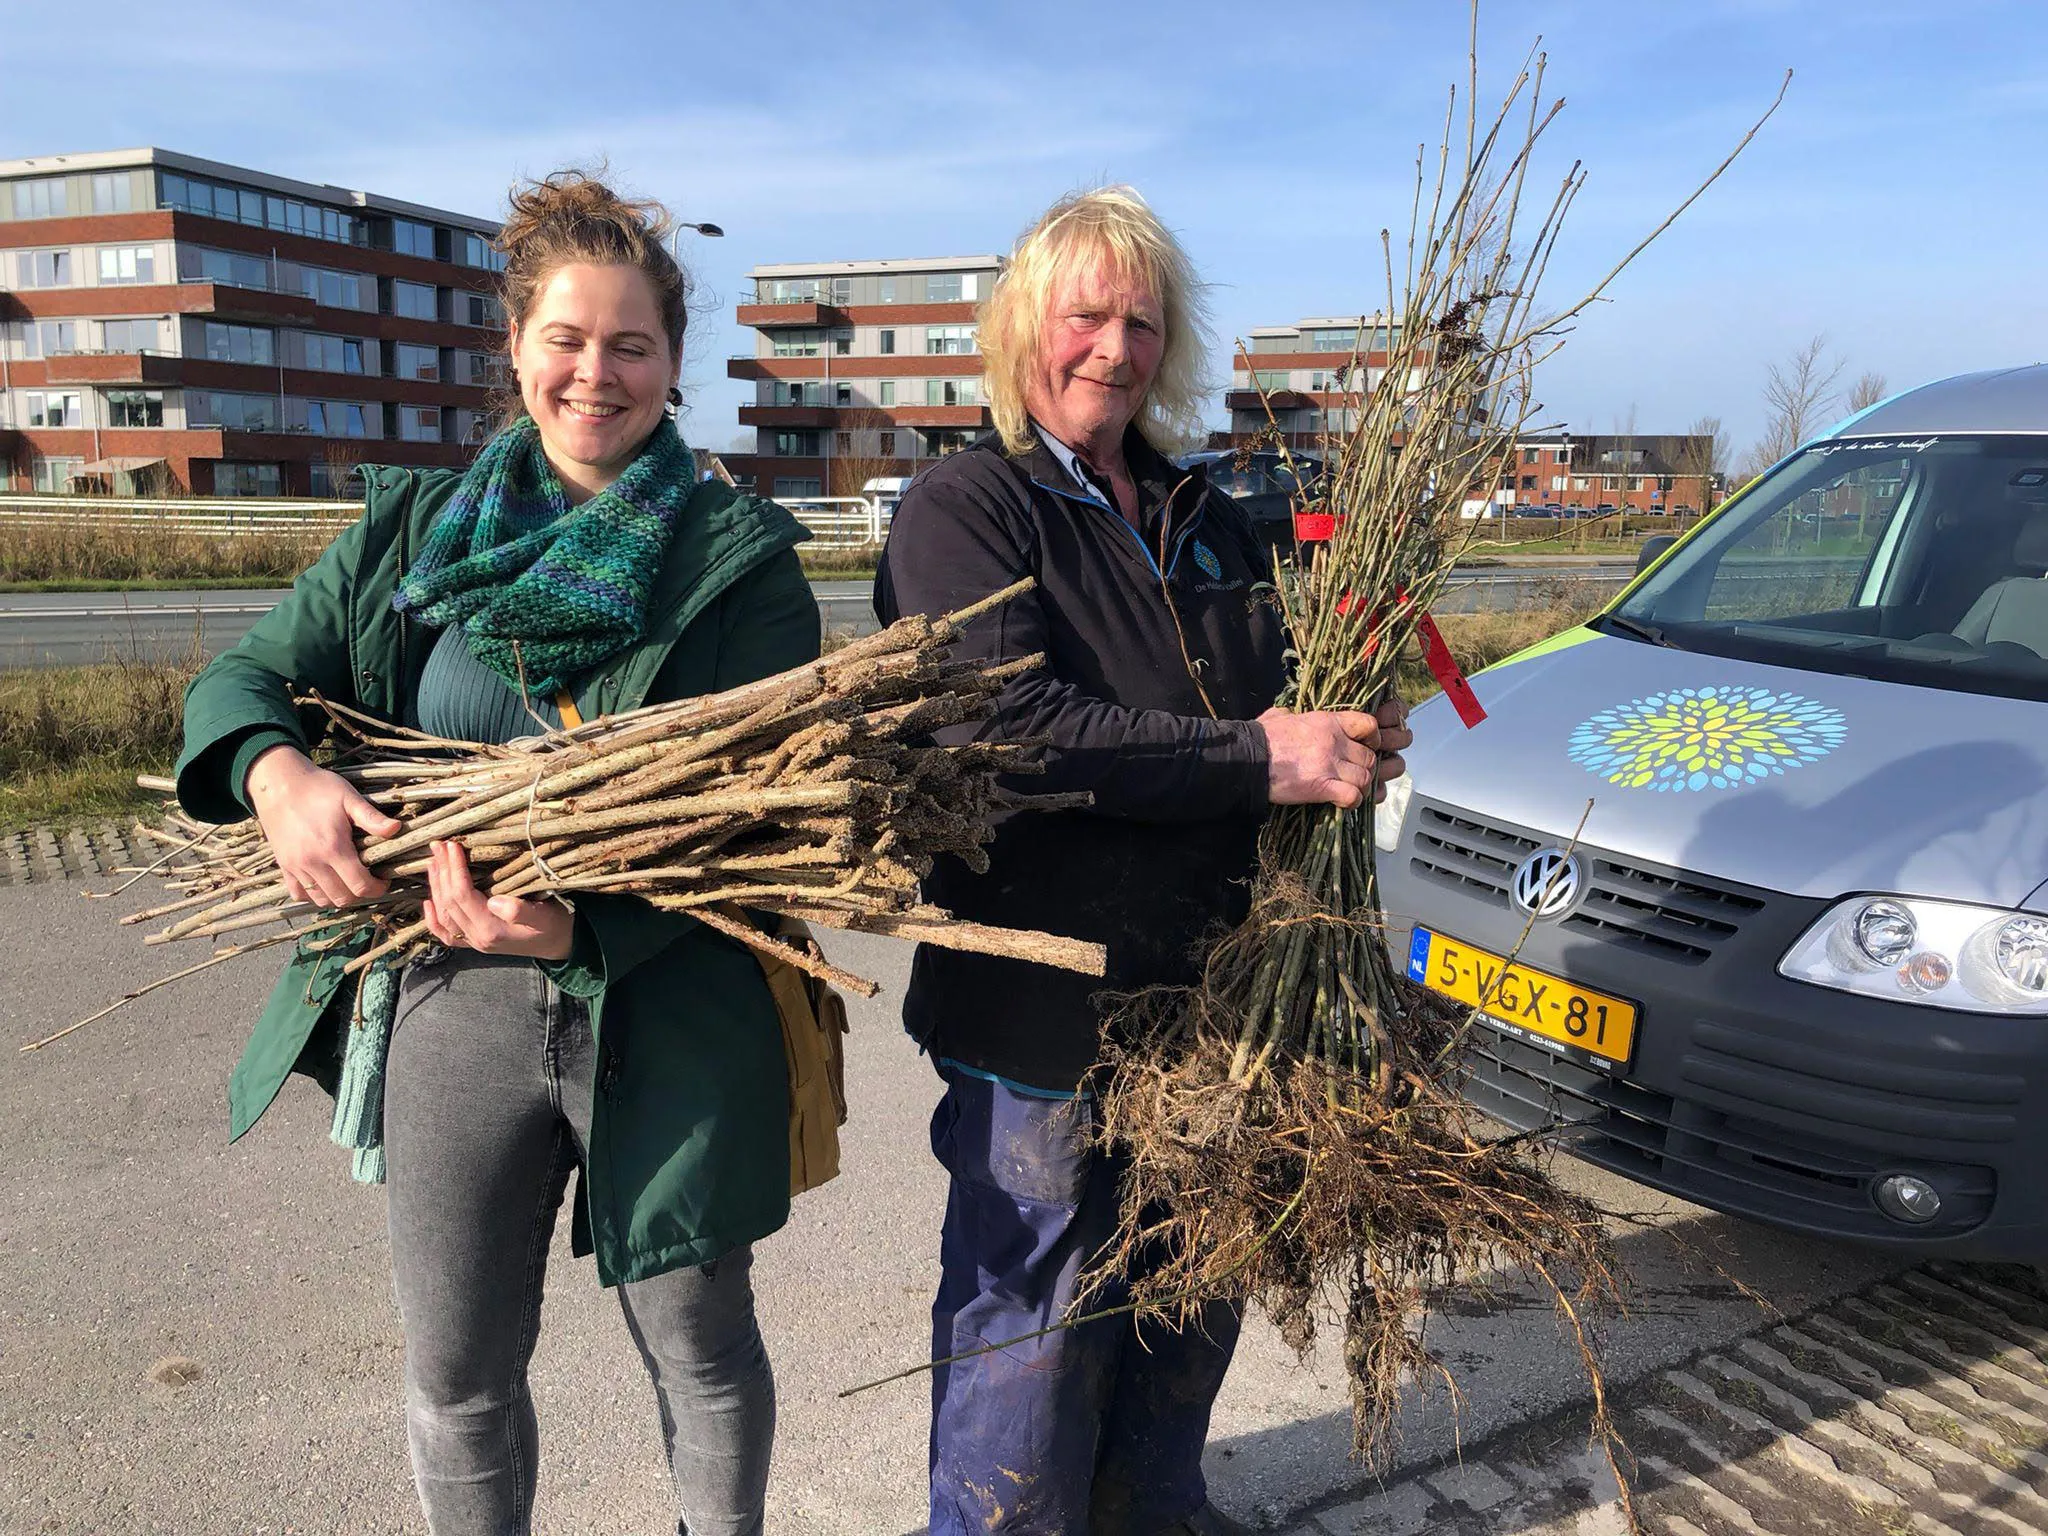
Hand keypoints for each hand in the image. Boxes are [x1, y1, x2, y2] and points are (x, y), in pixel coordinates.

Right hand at [245, 744, 403, 908]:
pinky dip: (314, 895)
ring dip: (339, 897)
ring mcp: (295, 866)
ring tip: (349, 882)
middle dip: (361, 894)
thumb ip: (371, 817)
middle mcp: (312, 862)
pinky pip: (298, 894)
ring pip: (321, 900)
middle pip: (342, 898)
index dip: (377, 888)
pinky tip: (325, 882)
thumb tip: (396, 828)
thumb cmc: (317, 788)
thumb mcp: (348, 797)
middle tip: (369, 881)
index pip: (360, 885)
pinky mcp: (283, 866)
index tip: (383, 881)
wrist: (278, 784)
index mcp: (333, 847)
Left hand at [421, 840, 575, 961]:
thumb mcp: (546, 916)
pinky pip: (446, 934)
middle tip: (438, 846)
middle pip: (449, 901)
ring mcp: (473, 942)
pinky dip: (433, 918)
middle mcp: (477, 938)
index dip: (454, 869)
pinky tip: (427, 902)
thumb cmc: (555, 925)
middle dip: (442, 871)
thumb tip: (495, 901)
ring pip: (444, 914)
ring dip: (435, 886)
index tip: (452, 845)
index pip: (463, 895)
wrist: (561, 945)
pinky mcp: (474, 942)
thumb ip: (522, 911)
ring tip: (433, 862)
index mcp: (492, 930)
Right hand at [1257, 700, 1412, 808]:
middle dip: (1367, 769)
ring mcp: (1330, 764)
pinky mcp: (1322, 787)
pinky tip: (1342, 802)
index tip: (1366, 746)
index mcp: (1327, 722)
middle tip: (1355, 776)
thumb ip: (1289, 715)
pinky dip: (1352, 802)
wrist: (1247, 759)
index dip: (1373, 738)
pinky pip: (1353, 796)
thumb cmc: (1261, 738)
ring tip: (1350, 791)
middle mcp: (1334, 742)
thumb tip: (1286, 714)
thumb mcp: (1277, 717)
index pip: (1369, 725)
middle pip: (1370, 757)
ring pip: (1366, 778)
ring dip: (1361, 787)